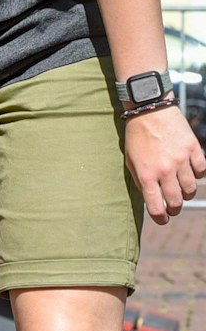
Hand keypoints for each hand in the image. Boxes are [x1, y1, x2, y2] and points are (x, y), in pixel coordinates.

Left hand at [124, 103, 205, 223]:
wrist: (150, 111)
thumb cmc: (137, 138)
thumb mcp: (131, 161)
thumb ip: (142, 181)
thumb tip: (152, 198)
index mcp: (147, 174)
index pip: (156, 206)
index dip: (160, 218)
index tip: (162, 220)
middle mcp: (165, 169)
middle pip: (176, 201)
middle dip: (174, 209)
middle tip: (172, 208)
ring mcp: (181, 159)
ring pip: (191, 189)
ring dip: (186, 194)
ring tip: (181, 191)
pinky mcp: (194, 149)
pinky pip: (201, 171)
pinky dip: (197, 175)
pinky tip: (190, 172)